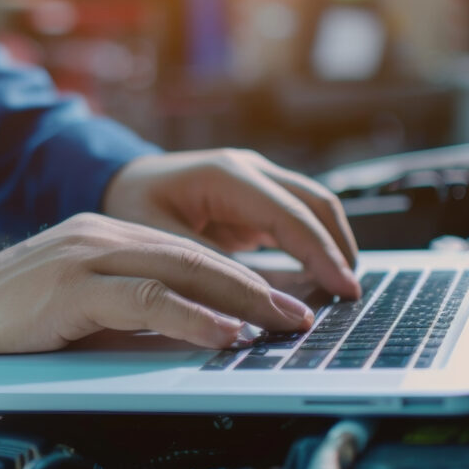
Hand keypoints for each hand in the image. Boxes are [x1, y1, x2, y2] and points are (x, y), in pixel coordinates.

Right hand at [0, 213, 315, 391]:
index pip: (187, 251)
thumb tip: (188, 332)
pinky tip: (225, 334)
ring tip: (281, 323)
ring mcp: (85, 255)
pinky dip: (195, 317)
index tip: (279, 301)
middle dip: (257, 285)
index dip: (240, 277)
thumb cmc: (3, 326)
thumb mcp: (77, 310)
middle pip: (196, 254)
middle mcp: (100, 235)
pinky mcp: (72, 286)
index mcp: (102, 237)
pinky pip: (148, 299)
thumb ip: (127, 311)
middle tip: (301, 312)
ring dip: (241, 298)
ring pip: (182, 269)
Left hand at [102, 149, 359, 297]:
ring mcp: (256, 180)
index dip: (321, 252)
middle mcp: (248, 169)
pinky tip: (320, 279)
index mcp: (225, 174)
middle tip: (352, 295)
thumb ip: (206, 266)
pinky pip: (296, 219)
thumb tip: (257, 299)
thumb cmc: (131, 206)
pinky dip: (314, 246)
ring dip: (332, 245)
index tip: (344, 289)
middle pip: (315, 203)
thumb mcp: (157, 240)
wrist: (117, 181)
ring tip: (342, 290)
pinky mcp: (256, 198)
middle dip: (339, 248)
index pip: (289, 214)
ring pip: (313, 208)